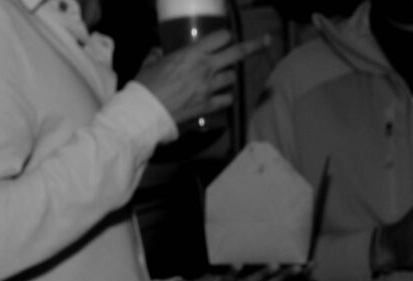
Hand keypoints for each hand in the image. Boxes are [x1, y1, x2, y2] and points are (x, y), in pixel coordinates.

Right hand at [134, 29, 260, 130]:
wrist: (146, 112)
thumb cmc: (146, 85)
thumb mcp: (151, 63)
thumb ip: (158, 56)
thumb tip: (158, 53)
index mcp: (193, 53)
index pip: (221, 37)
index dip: (225, 36)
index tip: (227, 37)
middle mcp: (206, 68)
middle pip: (238, 53)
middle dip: (254, 45)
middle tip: (266, 41)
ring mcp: (210, 87)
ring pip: (232, 77)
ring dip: (230, 76)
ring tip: (223, 78)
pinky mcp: (208, 106)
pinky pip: (227, 99)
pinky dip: (225, 97)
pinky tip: (221, 98)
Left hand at [167, 264, 302, 280]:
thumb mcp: (231, 274)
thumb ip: (242, 261)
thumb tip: (253, 237)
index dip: (295, 275)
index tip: (312, 265)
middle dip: (287, 276)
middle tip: (302, 266)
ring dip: (264, 275)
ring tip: (275, 264)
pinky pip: (226, 280)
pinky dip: (233, 273)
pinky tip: (238, 264)